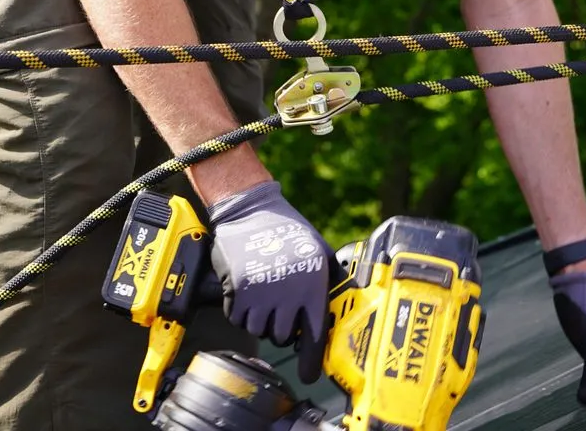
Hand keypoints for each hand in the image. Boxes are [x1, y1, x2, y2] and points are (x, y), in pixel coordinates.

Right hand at [209, 180, 333, 382]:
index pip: (315, 334)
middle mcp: (289, 293)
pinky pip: (237, 318)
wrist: (251, 210)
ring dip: (258, 317)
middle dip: (281, 326)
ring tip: (262, 292)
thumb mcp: (317, 248)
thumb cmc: (287, 229)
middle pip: (283, 337)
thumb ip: (329, 274)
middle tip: (279, 305)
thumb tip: (348, 295)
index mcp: (312, 284)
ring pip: (259, 329)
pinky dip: (238, 309)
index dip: (311, 360)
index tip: (308, 375)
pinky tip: (246, 288)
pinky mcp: (238, 291)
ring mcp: (262, 294)